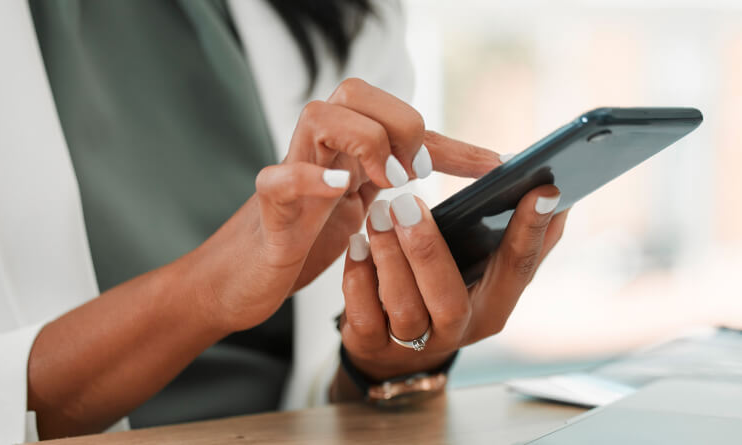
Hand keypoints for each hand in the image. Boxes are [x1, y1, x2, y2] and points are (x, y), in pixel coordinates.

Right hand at [191, 79, 499, 332]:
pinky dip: (310, 178)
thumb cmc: (311, 235)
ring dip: (363, 142)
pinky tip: (342, 189)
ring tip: (385, 183)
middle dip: (398, 125)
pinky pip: (279, 177)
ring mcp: (291, 170)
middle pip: (355, 92)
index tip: (492, 167)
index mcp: (349, 146)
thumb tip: (482, 173)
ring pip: (318, 116)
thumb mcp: (371, 208)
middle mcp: (320, 147)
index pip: (402, 119)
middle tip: (415, 175)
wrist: (249, 276)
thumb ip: (410, 185)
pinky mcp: (268, 206)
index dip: (451, 142)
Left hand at [338, 150, 568, 379]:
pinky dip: (359, 278)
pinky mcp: (373, 346)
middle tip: (408, 202)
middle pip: (449, 300)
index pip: (518, 268)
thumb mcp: (483, 268)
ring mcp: (415, 345)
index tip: (542, 188)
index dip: (533, 231)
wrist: (391, 346)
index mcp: (494, 304)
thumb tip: (554, 192)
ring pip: (405, 308)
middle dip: (427, 250)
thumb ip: (516, 238)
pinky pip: (365, 317)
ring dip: (389, 257)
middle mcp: (459, 330)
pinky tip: (357, 245)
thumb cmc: (441, 288)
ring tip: (379, 214)